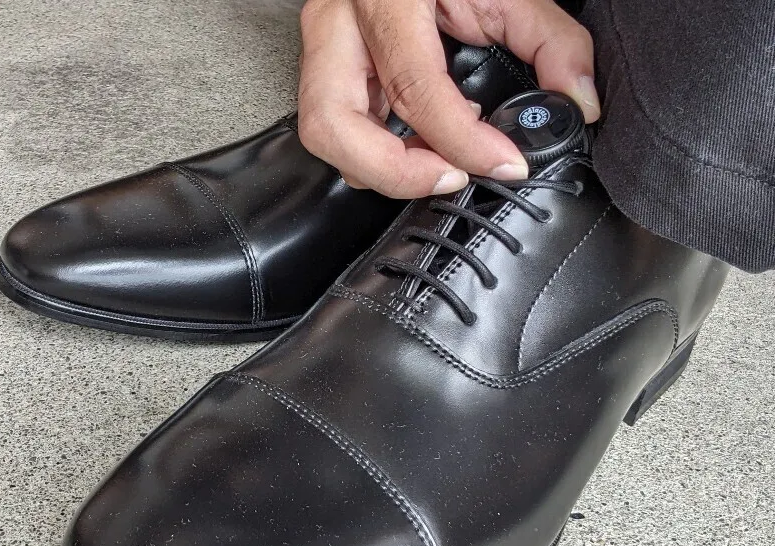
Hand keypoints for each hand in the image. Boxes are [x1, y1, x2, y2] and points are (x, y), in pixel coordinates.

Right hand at [297, 0, 598, 197]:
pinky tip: (416, 141)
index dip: (461, 141)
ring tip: (435, 160)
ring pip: (323, 135)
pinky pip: (334, 127)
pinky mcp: (320, 68)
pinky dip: (373, 150)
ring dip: (378, 166)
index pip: (413, 88)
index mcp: (385, 0)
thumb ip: (549, 41)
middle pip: (332, 126)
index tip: (503, 163)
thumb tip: (577, 102)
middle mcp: (336, 23)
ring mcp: (319, 47)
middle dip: (391, 171)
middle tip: (447, 177)